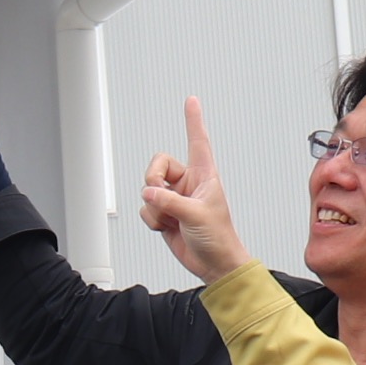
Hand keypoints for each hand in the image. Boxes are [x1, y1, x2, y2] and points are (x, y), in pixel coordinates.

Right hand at [135, 98, 250, 282]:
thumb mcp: (197, 214)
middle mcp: (188, 183)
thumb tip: (148, 192)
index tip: (191, 100)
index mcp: (204, 176)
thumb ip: (170, 201)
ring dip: (156, 208)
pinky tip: (168, 227)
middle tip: (160, 195)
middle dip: (153, 181)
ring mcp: (175, 199)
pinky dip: (153, 220)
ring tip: (172, 219)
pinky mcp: (165, 214)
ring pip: (149, 191)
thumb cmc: (219, 237)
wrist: (214, 264)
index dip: (193, 120)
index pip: (198, 141)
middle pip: (158, 166)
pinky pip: (146, 209)